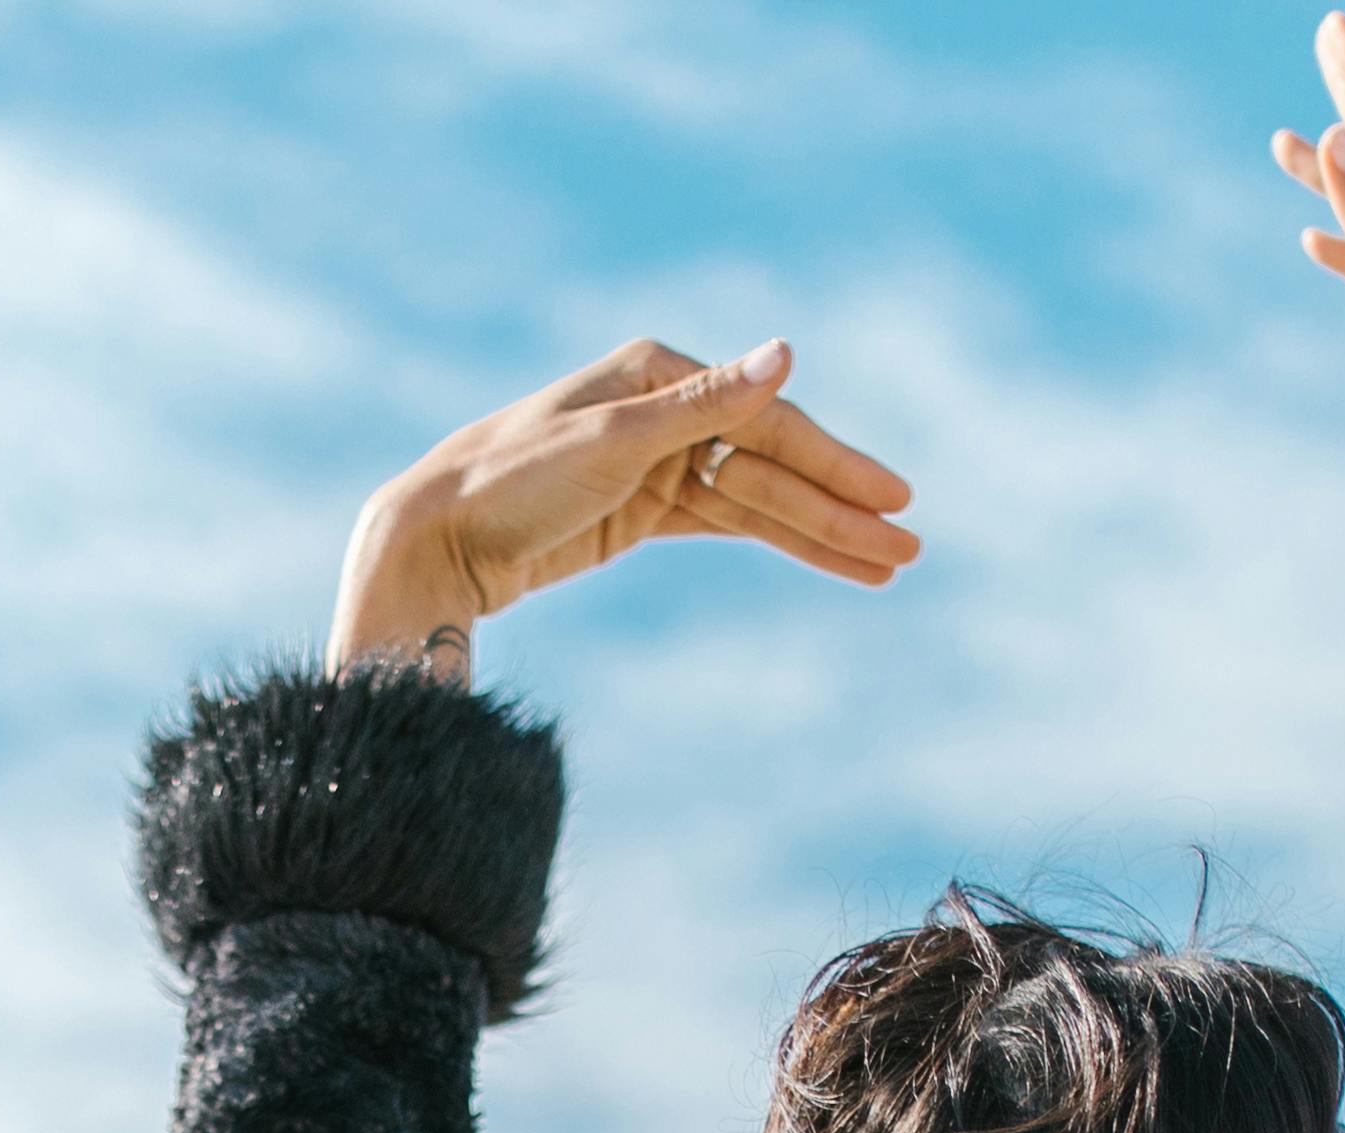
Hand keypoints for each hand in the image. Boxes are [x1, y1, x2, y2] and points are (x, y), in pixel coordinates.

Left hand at [328, 337, 921, 677]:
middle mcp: (666, 408)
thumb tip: (787, 353)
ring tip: (889, 567)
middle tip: (910, 547)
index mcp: (659, 374)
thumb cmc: (511, 479)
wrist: (434, 539)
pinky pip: (728, 523)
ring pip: (758, 502)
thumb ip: (706, 406)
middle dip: (841, 508)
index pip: (768, 424)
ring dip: (822, 534)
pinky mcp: (643, 510)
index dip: (836, 466)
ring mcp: (658, 461)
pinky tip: (831, 558)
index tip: (894, 502)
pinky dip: (778, 542)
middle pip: (773, 463)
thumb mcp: (612, 443)